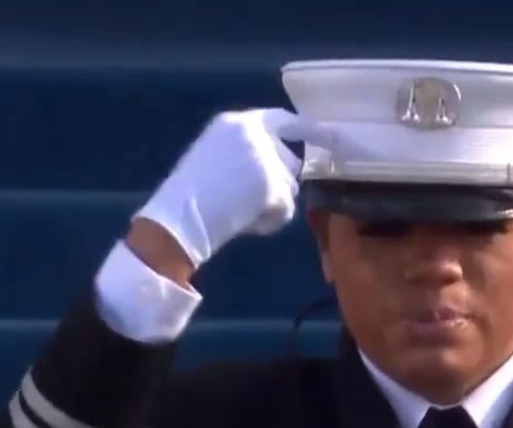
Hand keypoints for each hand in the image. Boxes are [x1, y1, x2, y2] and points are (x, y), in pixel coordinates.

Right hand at [134, 108, 335, 269]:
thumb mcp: (216, 157)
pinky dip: (270, 222)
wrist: (179, 217)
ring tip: (239, 212)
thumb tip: (281, 170)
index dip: (309, 131)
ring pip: (290, 188)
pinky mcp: (272, 185)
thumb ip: (247, 153)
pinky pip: (286, 210)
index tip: (333, 137)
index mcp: (236, 123)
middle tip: (251, 203)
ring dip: (273, 205)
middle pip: (290, 162)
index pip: (283, 120)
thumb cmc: (191, 195)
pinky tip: (245, 222)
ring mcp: (265, 158)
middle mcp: (254, 134)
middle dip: (279, 186)